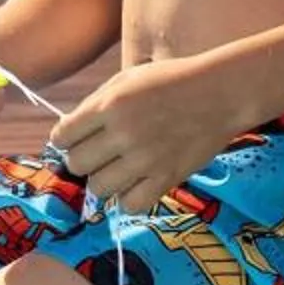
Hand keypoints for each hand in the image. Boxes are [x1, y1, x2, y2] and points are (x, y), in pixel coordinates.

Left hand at [50, 56, 246, 214]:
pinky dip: (127, 199)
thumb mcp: (126, 79)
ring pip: (99, 188)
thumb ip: (95, 105)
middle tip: (99, 154)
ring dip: (103, 181)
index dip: (65, 139)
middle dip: (82, 160)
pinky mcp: (167, 178)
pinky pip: (130, 205)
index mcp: (109, 105)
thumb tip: (69, 132)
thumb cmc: (171, 81)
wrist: (221, 92)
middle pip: (77, 165)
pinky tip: (134, 185)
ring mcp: (146, 159)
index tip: (76, 139)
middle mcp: (123, 133)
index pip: (62, 137)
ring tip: (116, 170)